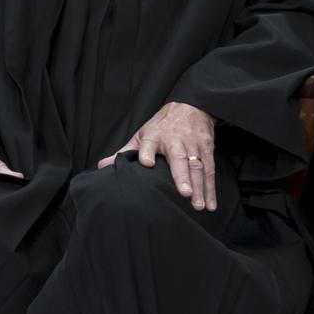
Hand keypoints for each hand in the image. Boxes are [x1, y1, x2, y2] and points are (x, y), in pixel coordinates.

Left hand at [101, 101, 221, 207]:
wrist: (190, 107)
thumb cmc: (161, 127)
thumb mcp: (141, 135)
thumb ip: (124, 152)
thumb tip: (102, 166)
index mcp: (154, 136)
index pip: (149, 144)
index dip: (146, 152)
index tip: (146, 163)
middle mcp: (175, 141)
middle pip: (179, 158)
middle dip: (182, 176)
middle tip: (185, 194)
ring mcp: (193, 145)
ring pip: (197, 167)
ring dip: (200, 187)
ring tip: (198, 206)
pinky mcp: (207, 149)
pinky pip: (210, 171)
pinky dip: (211, 189)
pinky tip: (211, 205)